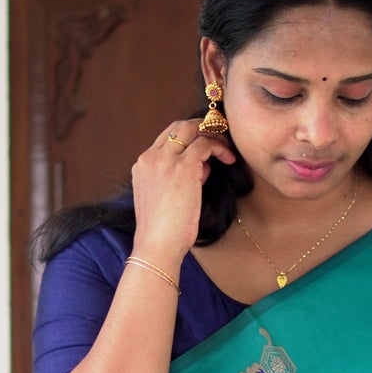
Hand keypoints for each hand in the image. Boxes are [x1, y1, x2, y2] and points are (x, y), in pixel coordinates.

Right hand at [130, 119, 235, 263]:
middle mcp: (151, 157)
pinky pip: (205, 144)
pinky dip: (219, 147)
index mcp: (142, 165)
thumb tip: (202, 166)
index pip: (167, 138)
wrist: (157, 246)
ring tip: (227, 148)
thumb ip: (180, 178)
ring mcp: (166, 160)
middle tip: (219, 136)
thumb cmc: (162, 232)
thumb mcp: (166, 199)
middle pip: (178, 126)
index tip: (203, 144)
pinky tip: (229, 159)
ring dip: (213, 135)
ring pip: (192, 130)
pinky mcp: (183, 167)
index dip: (188, 137)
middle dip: (201, 128)